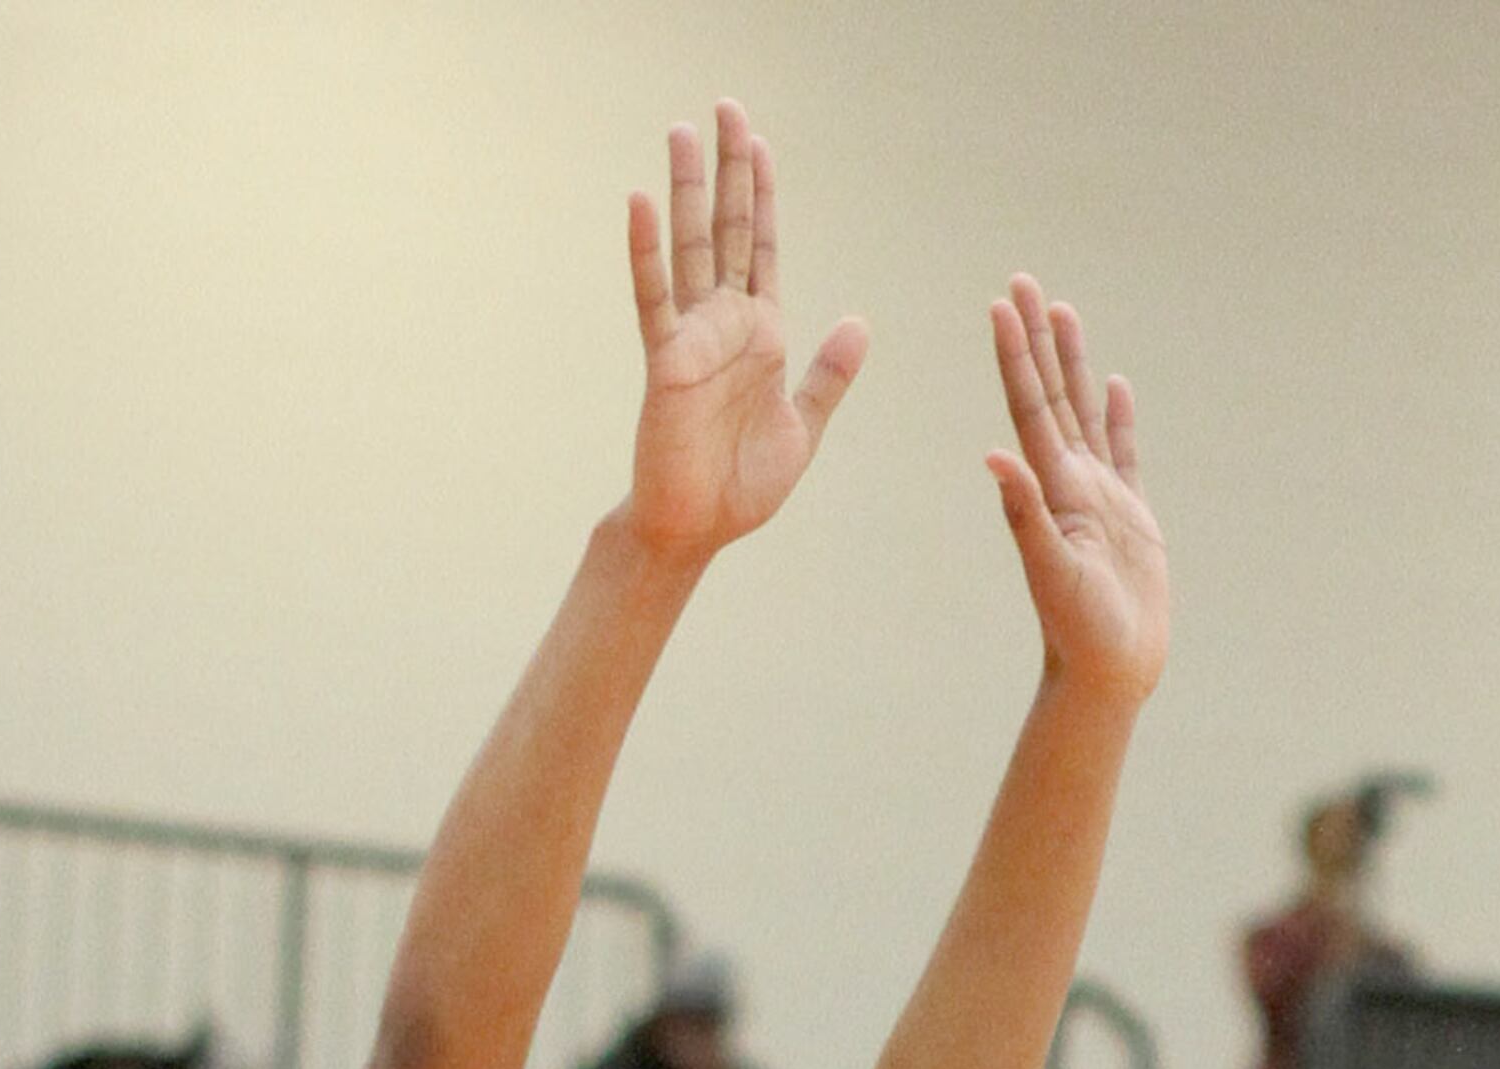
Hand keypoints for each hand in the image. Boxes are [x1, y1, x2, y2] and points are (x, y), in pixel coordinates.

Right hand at [620, 107, 865, 570]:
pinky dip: (646, 251)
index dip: (762, 196)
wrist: (697, 529)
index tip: (758, 145)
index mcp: (760, 335)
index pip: (761, 248)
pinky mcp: (665, 361)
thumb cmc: (741, 486)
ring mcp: (692, 337)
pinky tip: (640, 203)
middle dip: (729, 170)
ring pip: (690, 246)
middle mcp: (724, 324)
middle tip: (725, 107)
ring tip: (682, 130)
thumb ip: (828, 375)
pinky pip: (654, 298)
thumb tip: (859, 322)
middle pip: (727, 229)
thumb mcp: (802, 428)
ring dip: (687, 189)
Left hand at [980, 285, 1166, 714]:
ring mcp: (1099, 497)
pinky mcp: (1129, 517)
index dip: (1015, 353)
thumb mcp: (1050, 571)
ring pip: (1084, 412)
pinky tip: (1114, 387)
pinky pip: (1123, 452)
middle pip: (1051, 394)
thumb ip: (1025, 514)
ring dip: (1072, 363)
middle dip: (1038, 338)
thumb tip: (994, 457)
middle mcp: (1070, 483)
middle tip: (1024, 282)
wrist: (1108, 675)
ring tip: (1064, 311)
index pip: (1029, 406)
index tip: (1002, 302)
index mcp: (1052, 488)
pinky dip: (1117, 418)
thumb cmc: (1079, 632)